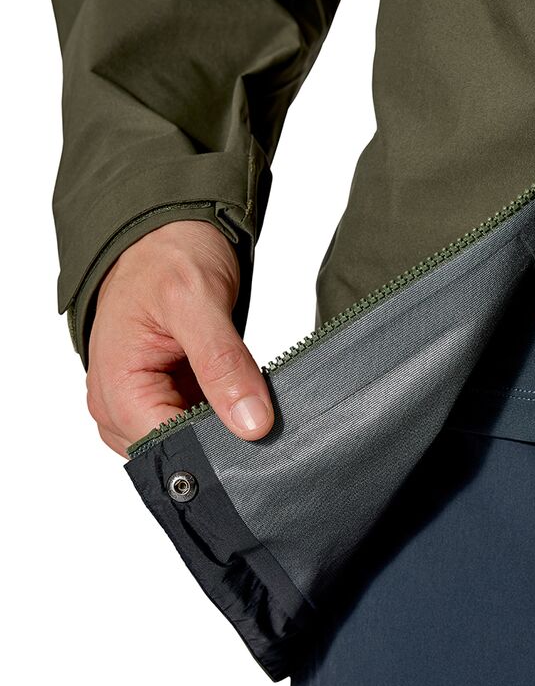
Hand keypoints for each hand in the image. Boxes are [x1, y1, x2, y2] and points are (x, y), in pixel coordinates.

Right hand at [86, 221, 273, 456]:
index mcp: (115, 387)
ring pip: (189, 442)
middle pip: (175, 452)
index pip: (165, 448)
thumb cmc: (167, 257)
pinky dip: (224, 417)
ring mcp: (143, 401)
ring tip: (260, 411)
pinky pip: (197, 423)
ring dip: (224, 431)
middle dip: (220, 443)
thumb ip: (223, 365)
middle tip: (269, 427)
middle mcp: (120, 403)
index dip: (212, 450)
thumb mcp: (198, 303)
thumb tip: (252, 424)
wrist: (167, 233)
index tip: (259, 441)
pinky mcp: (168, 394)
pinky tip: (251, 406)